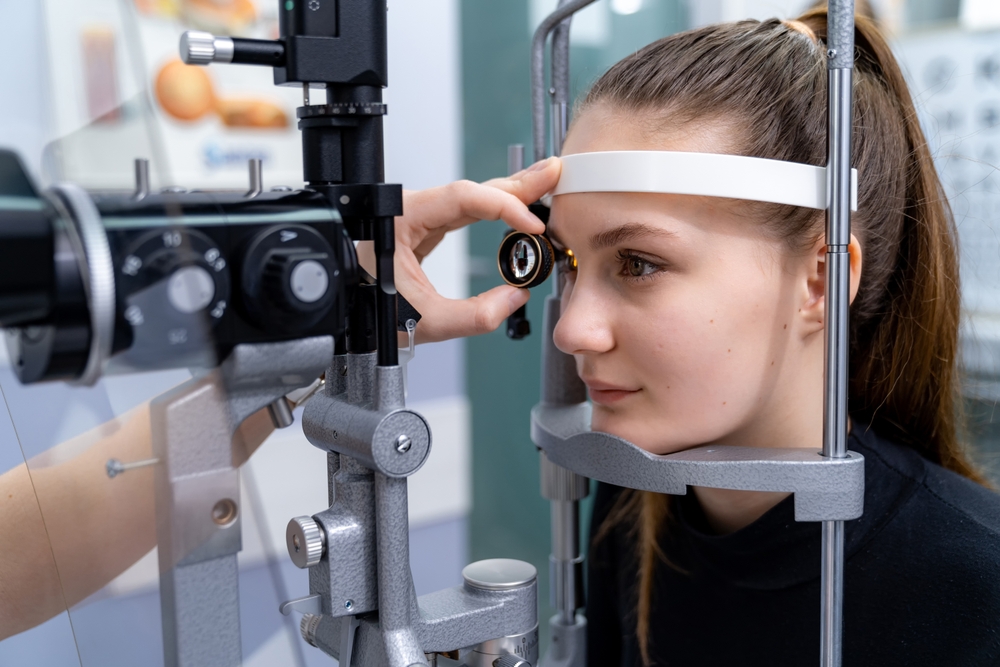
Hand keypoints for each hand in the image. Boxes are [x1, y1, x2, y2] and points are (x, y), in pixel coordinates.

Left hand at [360, 157, 560, 342]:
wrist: (346, 316)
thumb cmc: (368, 310)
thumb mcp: (425, 320)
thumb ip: (475, 315)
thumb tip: (515, 299)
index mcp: (403, 218)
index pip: (464, 198)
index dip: (503, 207)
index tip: (531, 226)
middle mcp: (412, 210)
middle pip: (473, 189)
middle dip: (516, 184)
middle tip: (553, 174)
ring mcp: (420, 218)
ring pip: (471, 198)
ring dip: (510, 194)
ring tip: (544, 185)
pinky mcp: (427, 230)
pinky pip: (466, 213)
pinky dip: (495, 210)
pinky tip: (518, 207)